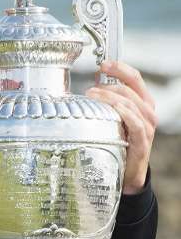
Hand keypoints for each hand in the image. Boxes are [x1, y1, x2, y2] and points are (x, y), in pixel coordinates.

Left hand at [86, 61, 156, 194]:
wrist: (129, 174)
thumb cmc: (120, 143)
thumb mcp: (114, 119)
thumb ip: (108, 104)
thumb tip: (91, 88)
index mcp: (142, 103)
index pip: (134, 78)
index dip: (119, 68)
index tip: (102, 64)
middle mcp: (148, 112)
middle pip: (131, 88)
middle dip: (110, 83)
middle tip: (90, 88)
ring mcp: (147, 126)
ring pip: (132, 103)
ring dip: (111, 96)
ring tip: (92, 95)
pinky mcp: (143, 141)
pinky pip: (136, 122)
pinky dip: (124, 112)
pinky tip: (112, 108)